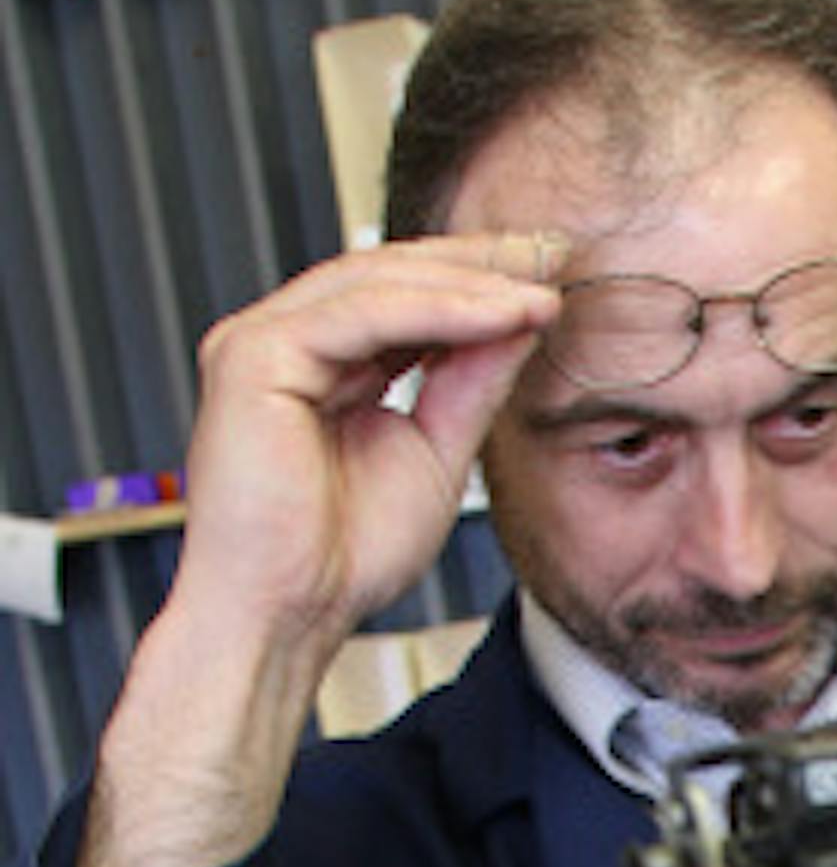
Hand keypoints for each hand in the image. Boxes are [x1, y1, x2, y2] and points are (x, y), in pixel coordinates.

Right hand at [169, 230, 567, 649]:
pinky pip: (360, 314)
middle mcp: (284, 343)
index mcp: (321, 365)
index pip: (401, 298)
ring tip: (539, 289)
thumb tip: (521, 320)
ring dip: (467, 283)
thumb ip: (470, 384)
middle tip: (552, 252)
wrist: (288, 615)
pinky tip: (498, 312)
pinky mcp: (253, 356)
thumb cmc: (343, 558)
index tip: (547, 275)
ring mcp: (259, 342)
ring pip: (375, 284)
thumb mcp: (436, 455)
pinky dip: (436, 310)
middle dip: (476, 262)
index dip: (475, 280)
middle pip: (387, 274)